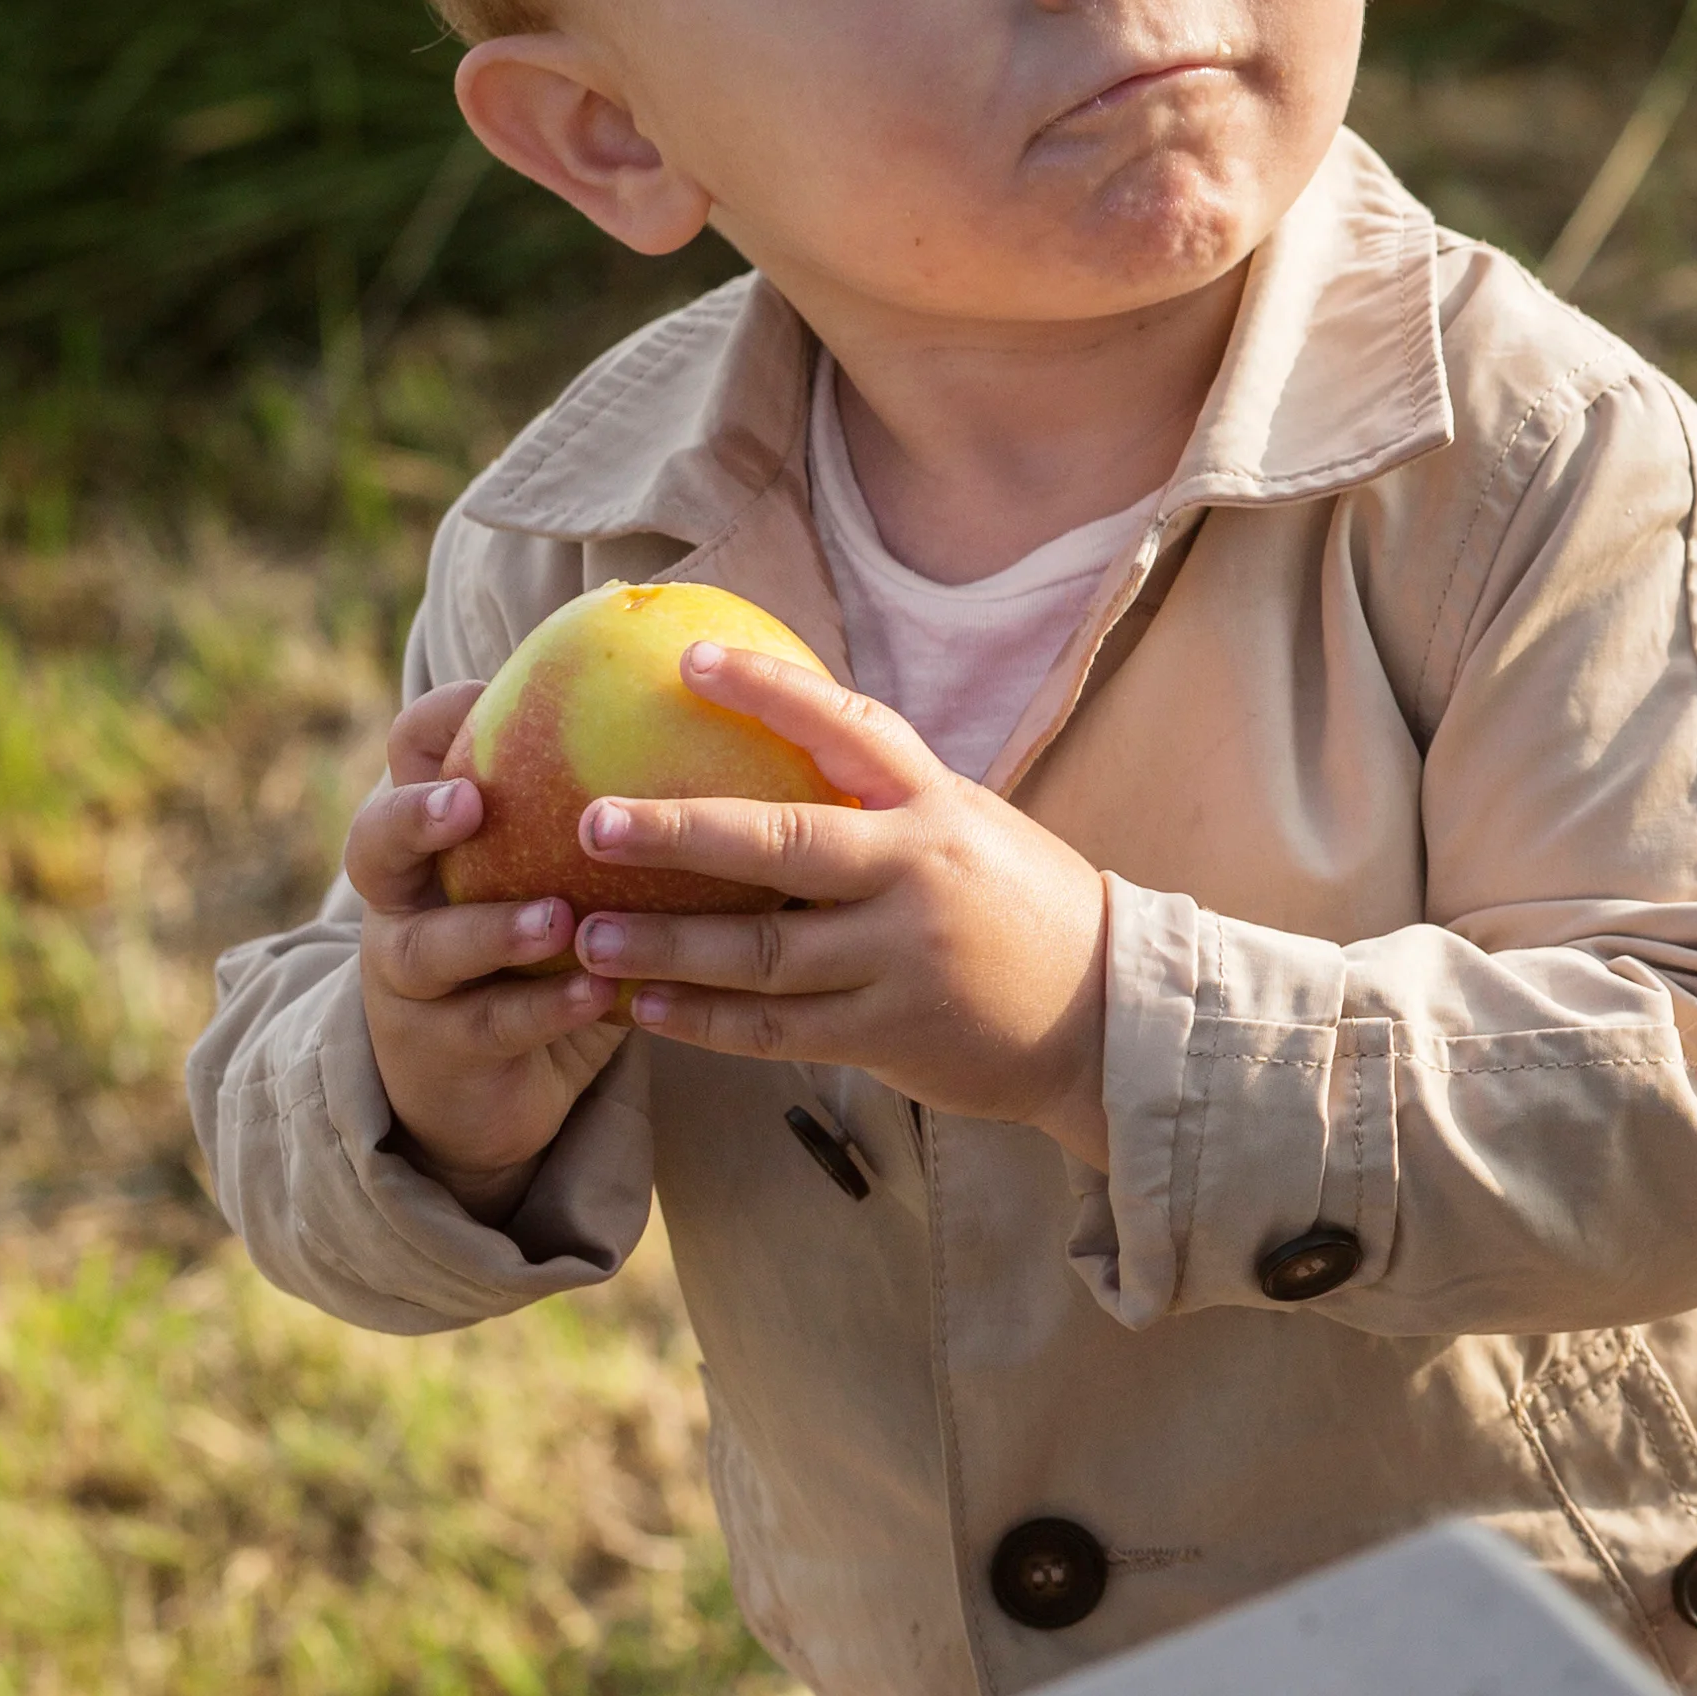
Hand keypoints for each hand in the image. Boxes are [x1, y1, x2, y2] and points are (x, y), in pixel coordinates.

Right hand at [350, 680, 630, 1223]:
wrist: (494, 1081)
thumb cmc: (553, 941)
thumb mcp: (567, 864)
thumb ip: (610, 799)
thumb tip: (725, 701)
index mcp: (433, 836)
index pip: (409, 756)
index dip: (436, 720)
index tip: (488, 691)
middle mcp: (404, 899)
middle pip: (374, 843)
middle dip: (414, 816)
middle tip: (472, 800)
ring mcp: (410, 979)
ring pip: (426, 947)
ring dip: (492, 929)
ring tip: (559, 918)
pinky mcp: (442, 1050)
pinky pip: (490, 1024)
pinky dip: (545, 1007)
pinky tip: (599, 992)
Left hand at [565, 642, 1119, 1172]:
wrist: (1111, 1016)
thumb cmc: (1023, 909)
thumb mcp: (970, 832)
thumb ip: (883, 805)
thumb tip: (768, 751)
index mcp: (940, 808)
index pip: (851, 729)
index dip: (771, 690)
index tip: (692, 661)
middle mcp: (921, 873)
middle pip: (782, 844)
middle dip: (679, 832)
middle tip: (592, 820)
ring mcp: (906, 959)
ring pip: (763, 953)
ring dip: (666, 946)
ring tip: (586, 936)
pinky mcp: (892, 1034)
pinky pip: (777, 1030)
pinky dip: (705, 1022)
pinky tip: (646, 1011)